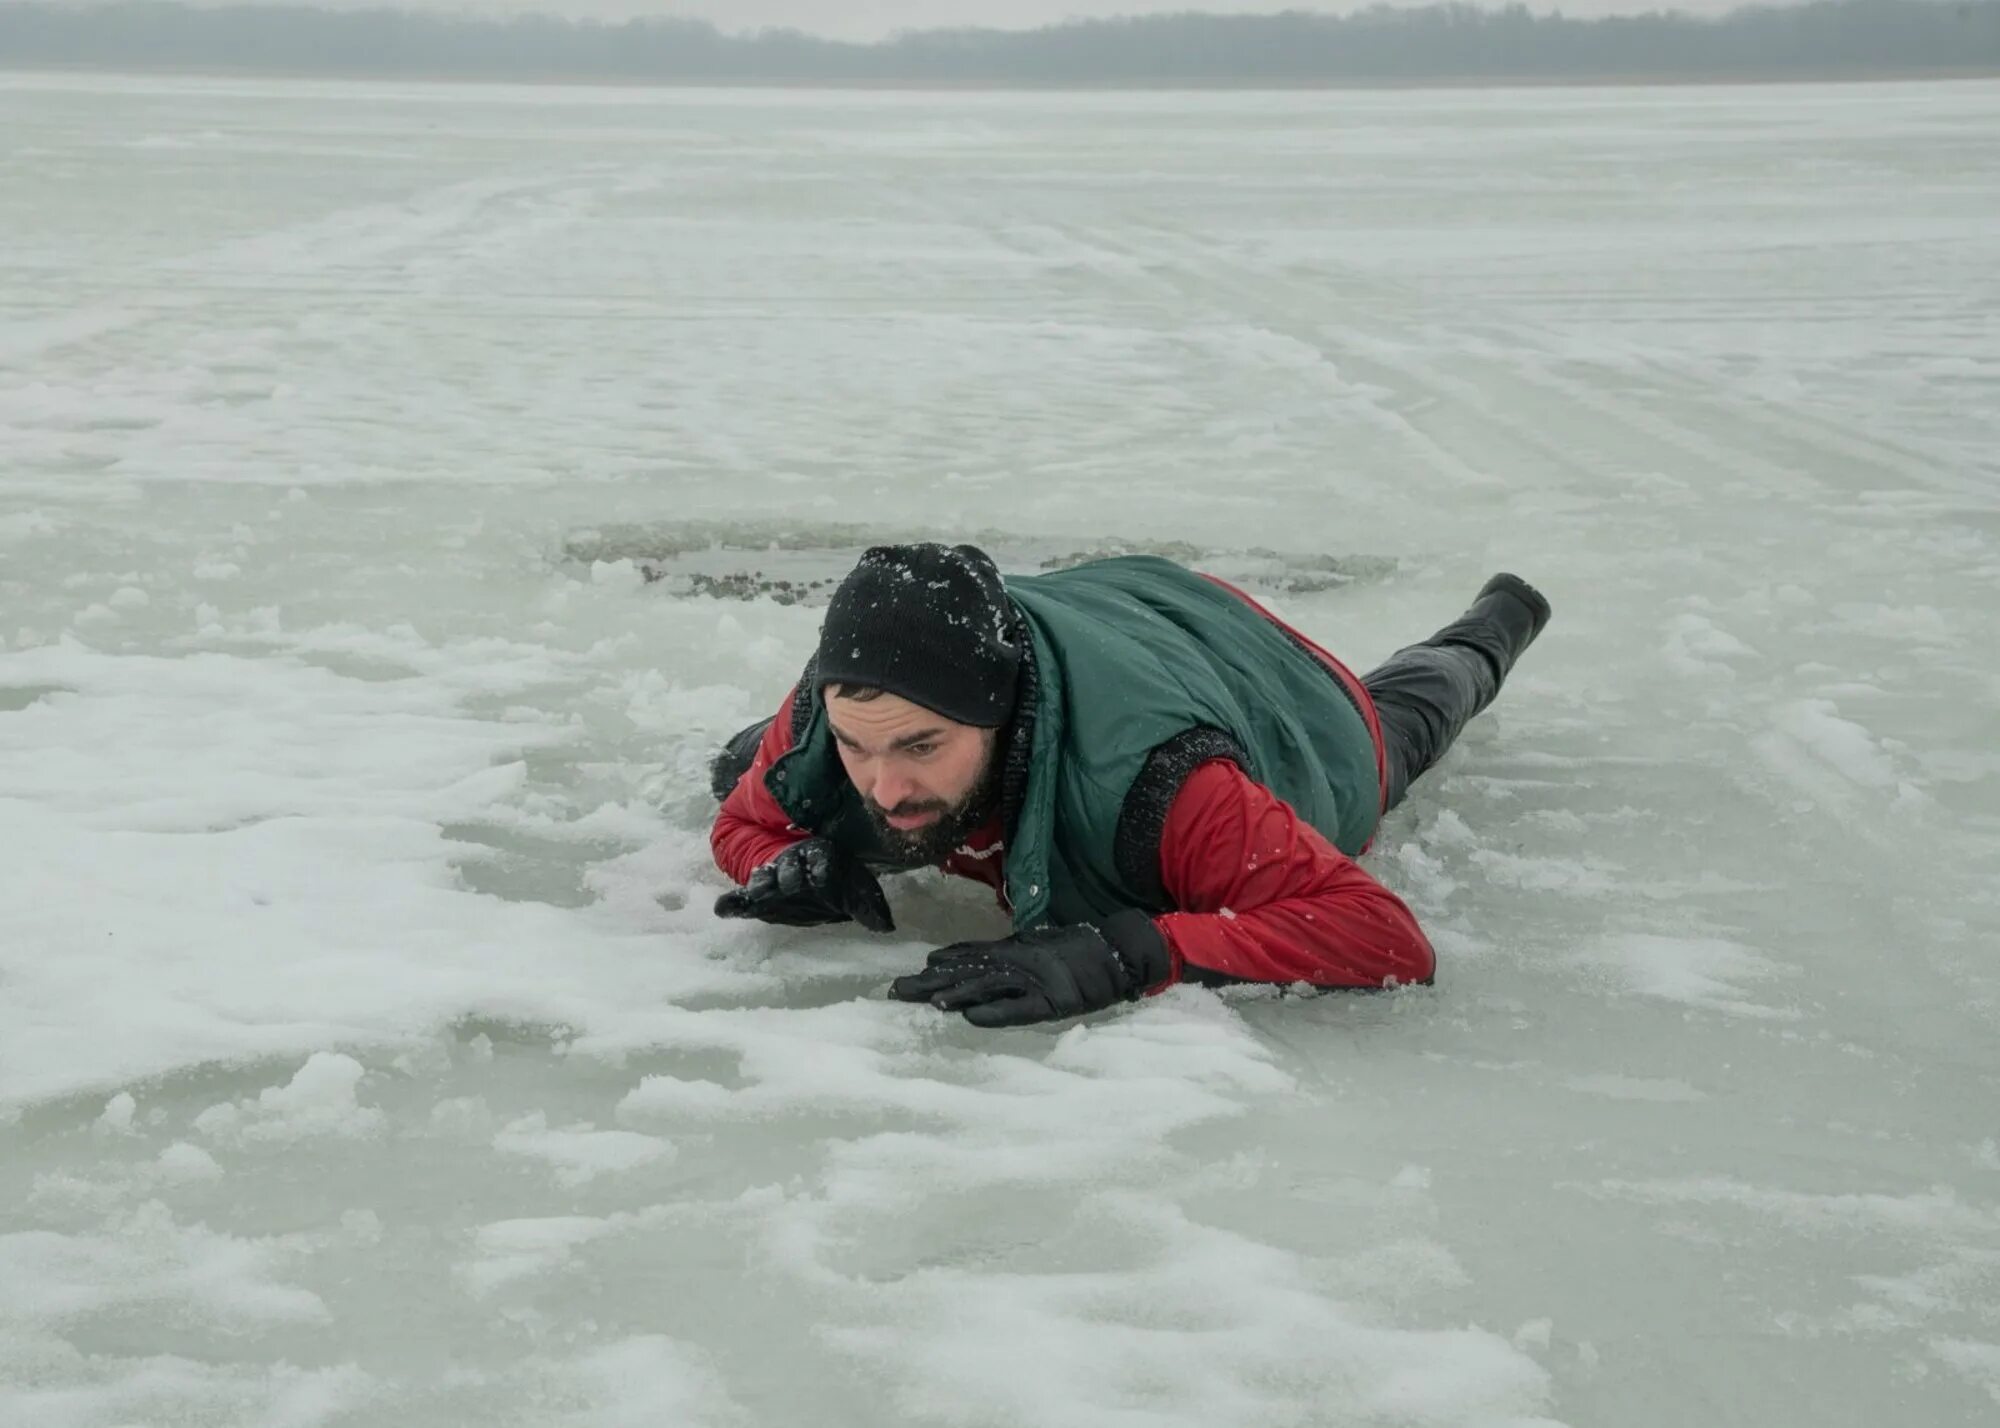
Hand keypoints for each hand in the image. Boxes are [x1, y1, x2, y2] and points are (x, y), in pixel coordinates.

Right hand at [713, 838, 893, 932]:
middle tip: (794, 885)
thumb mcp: (856, 889)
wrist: (809, 878)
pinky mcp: (758, 898)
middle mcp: (794, 864)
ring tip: (760, 892)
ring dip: (763, 885)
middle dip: (792, 878)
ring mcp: (774, 878)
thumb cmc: (838, 883)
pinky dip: (733, 904)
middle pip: (790, 870)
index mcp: (821, 858)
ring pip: (765, 878)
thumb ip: (869, 907)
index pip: (821, 865)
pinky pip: (742, 899)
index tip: (827, 885)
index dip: (824, 876)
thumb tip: (887, 928)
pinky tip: (723, 909)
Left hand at [889, 912, 1169, 1027]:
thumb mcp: (1040, 947)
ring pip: (987, 987)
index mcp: (1015, 951)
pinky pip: (1018, 1009)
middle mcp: (1018, 962)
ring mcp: (1033, 980)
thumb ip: (1012, 953)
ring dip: (956, 995)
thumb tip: (981, 955)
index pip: (970, 958)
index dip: (942, 966)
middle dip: (931, 982)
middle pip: (967, 972)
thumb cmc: (1082, 951)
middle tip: (897, 990)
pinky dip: (995, 1013)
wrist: (1118, 951)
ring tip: (928, 1003)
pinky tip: (971, 1018)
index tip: (913, 972)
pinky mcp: (1051, 1001)